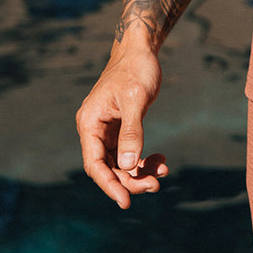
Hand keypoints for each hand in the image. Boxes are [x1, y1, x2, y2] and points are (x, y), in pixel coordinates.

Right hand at [76, 37, 167, 208]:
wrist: (140, 49)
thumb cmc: (136, 69)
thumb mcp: (135, 99)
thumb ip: (131, 132)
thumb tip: (128, 165)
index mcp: (89, 123)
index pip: (94, 164)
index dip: (109, 185)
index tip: (125, 202)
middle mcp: (94, 130)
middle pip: (108, 168)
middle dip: (131, 180)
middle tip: (156, 185)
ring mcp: (106, 131)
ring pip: (119, 163)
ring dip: (139, 172)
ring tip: (162, 171)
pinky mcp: (120, 129)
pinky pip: (128, 154)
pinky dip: (143, 160)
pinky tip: (160, 160)